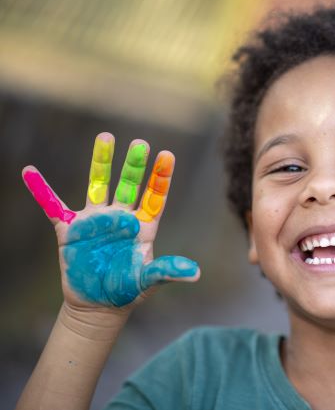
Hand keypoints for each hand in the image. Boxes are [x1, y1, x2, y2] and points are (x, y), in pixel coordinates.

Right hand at [22, 133, 199, 310]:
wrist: (98, 306)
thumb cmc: (128, 290)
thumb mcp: (149, 280)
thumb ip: (168, 271)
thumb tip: (195, 274)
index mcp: (143, 226)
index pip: (155, 196)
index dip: (161, 177)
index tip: (167, 155)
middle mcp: (121, 217)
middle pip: (128, 185)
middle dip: (134, 165)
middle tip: (140, 143)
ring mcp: (95, 221)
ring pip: (98, 185)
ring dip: (101, 163)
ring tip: (105, 137)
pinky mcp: (71, 231)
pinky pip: (53, 207)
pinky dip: (41, 191)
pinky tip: (30, 172)